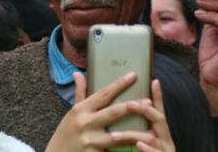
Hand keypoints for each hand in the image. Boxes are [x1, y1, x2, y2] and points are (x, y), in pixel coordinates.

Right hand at [46, 72, 174, 151]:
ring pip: (117, 137)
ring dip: (135, 134)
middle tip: (149, 102)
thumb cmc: (66, 133)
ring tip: (151, 131)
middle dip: (132, 107)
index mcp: (81, 109)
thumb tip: (77, 73)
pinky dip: (125, 151)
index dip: (119, 84)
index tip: (133, 75)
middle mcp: (85, 123)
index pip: (103, 94)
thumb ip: (79, 93)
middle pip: (112, 112)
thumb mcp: (72, 112)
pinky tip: (139, 149)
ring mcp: (89, 141)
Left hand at [128, 80, 175, 151]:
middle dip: (144, 110)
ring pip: (151, 138)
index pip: (160, 112)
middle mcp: (167, 140)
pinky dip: (147, 150)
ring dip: (132, 135)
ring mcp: (166, 150)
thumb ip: (143, 132)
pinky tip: (138, 146)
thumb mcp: (151, 142)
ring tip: (114, 135)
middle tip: (129, 104)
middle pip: (159, 119)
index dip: (158, 97)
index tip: (154, 81)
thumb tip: (130, 116)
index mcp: (162, 134)